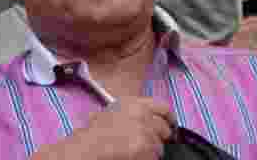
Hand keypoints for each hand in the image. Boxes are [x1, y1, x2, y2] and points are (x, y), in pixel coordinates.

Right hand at [34, 98, 173, 159]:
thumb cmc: (92, 135)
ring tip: (133, 154)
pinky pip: (154, 157)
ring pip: (160, 147)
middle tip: (147, 146)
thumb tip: (149, 121)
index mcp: (133, 102)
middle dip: (159, 140)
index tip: (171, 127)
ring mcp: (144, 130)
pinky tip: (133, 159)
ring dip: (150, 153)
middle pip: (165, 129)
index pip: (163, 107)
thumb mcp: (110, 114)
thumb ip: (130, 113)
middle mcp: (142, 113)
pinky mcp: (144, 146)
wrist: (85, 149)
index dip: (170, 119)